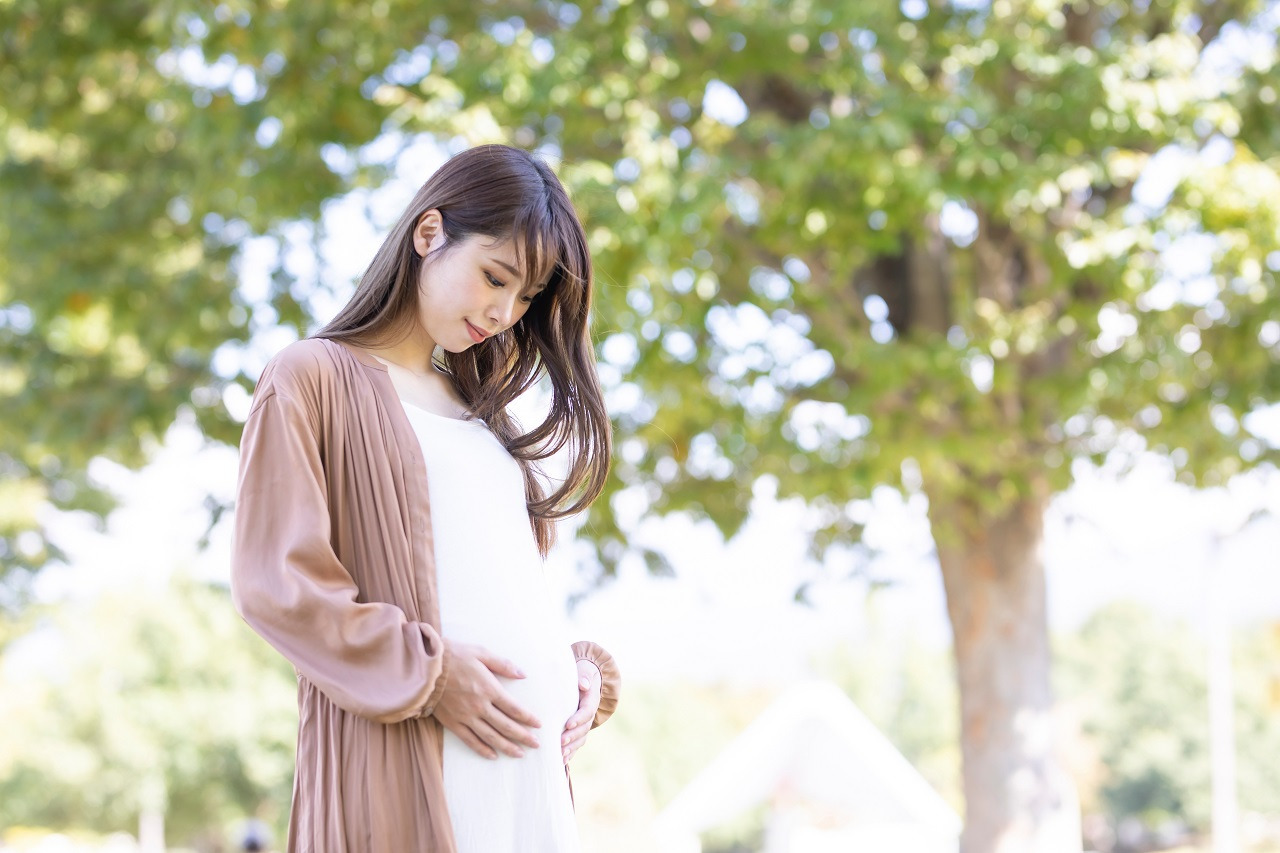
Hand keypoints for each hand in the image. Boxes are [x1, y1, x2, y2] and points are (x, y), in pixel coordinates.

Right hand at [433, 640, 541, 759]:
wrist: (424, 667)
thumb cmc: (454, 656)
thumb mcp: (481, 653)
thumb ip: (503, 665)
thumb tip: (522, 674)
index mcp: (489, 688)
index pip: (514, 708)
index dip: (528, 718)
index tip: (539, 725)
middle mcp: (480, 706)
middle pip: (506, 726)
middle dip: (523, 736)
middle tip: (536, 744)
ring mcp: (466, 716)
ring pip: (491, 737)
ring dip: (507, 746)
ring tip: (520, 754)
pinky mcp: (453, 723)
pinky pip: (470, 740)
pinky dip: (482, 749)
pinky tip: (493, 755)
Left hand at [561, 658, 601, 764]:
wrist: (586, 679)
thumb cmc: (581, 674)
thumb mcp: (584, 671)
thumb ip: (584, 676)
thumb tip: (583, 685)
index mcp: (591, 700)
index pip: (587, 711)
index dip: (579, 719)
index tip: (568, 724)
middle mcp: (589, 714)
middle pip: (584, 728)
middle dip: (573, 736)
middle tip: (560, 742)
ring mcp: (584, 724)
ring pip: (581, 739)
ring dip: (571, 747)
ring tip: (560, 755)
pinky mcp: (578, 730)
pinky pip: (576, 744)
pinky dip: (570, 753)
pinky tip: (561, 761)